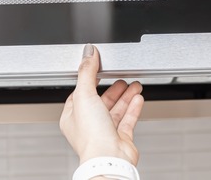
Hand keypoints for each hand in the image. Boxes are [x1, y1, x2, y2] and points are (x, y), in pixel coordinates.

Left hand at [59, 44, 144, 164]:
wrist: (109, 158)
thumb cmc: (92, 135)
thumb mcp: (85, 95)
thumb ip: (87, 72)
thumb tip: (88, 53)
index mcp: (73, 117)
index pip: (80, 94)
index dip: (90, 81)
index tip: (99, 69)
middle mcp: (88, 126)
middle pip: (101, 101)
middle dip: (113, 88)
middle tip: (121, 77)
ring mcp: (105, 132)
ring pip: (116, 110)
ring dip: (125, 96)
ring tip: (134, 85)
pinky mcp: (120, 139)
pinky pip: (128, 120)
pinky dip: (133, 108)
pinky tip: (138, 98)